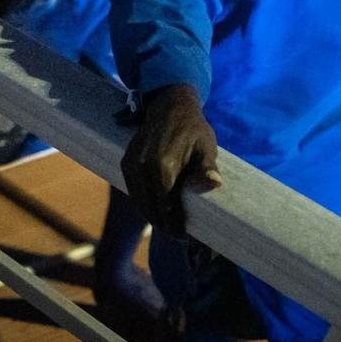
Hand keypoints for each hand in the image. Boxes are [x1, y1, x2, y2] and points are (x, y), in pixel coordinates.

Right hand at [121, 84, 222, 235]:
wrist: (170, 104)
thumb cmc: (193, 128)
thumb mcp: (206, 146)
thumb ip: (207, 169)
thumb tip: (215, 185)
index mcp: (163, 167)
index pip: (166, 208)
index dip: (176, 226)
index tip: (186, 237)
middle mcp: (142, 168)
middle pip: (151, 209)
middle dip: (165, 225)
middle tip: (180, 235)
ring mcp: (131, 165)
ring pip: (140, 202)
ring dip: (153, 216)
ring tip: (169, 226)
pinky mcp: (126, 162)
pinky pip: (133, 191)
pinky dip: (143, 203)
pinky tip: (156, 210)